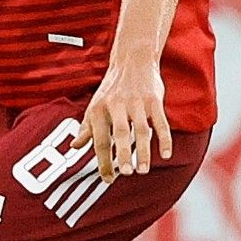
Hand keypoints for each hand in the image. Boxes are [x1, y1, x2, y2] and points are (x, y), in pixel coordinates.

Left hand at [73, 57, 170, 181]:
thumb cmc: (111, 89)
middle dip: (122, 154)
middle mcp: (115, 105)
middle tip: (125, 174)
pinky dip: (164, 138)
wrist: (131, 61)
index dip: (102, 160)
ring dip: (144, 151)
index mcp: (98, 109)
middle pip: (120, 133)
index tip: (108, 179)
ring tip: (143, 170)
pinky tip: (166, 155)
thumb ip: (87, 128)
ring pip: (141, 130)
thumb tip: (74, 147)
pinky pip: (160, 121)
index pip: (99, 139)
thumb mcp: (95, 106)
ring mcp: (136, 102)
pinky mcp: (154, 99)